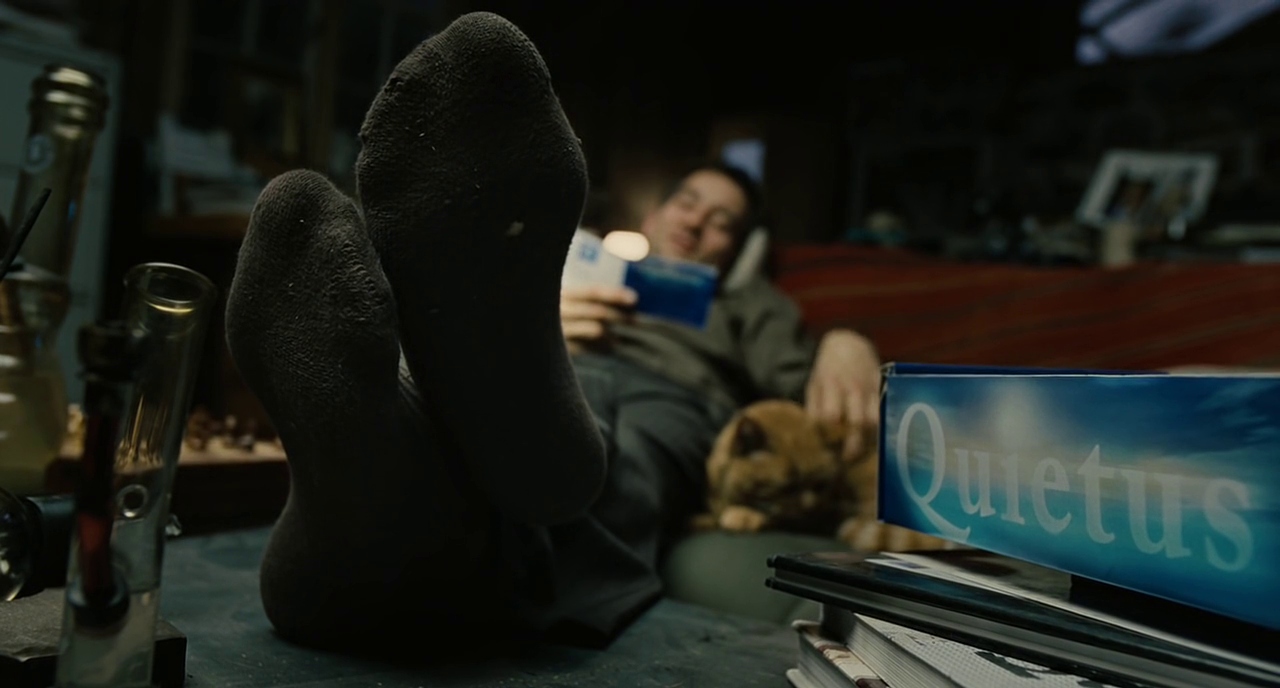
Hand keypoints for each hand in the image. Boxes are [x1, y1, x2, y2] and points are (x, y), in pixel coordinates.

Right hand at [560, 284, 635, 353]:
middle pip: (598, 311)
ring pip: (596, 329)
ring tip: (623, 337)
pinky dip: (603, 348)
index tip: (634, 299)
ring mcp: (559, 330)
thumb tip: (626, 302)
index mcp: (563, 294)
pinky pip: (589, 347)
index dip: (615, 294)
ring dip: (614, 333)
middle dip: (620, 316)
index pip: (593, 292)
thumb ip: (590, 302)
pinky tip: (611, 349)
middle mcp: (560, 310)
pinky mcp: (562, 348)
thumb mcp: (569, 304)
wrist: (534, 339)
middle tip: (636, 321)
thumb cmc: (558, 318)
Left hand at [805, 329, 881, 459]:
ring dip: (870, 440)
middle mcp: (853, 388)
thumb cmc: (827, 373)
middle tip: (847, 462)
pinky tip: (877, 442)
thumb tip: (812, 439)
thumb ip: (814, 411)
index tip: (827, 454)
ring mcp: (871, 389)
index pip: (830, 417)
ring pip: (876, 420)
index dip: (829, 437)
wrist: (848, 345)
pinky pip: (887, 414)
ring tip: (863, 454)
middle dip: (853, 445)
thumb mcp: (814, 387)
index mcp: (831, 386)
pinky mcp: (884, 391)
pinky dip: (883, 430)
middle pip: (857, 422)